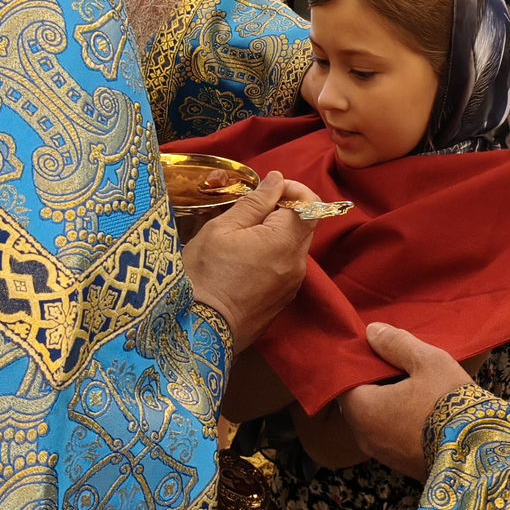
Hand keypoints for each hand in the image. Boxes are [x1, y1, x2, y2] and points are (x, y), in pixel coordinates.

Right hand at [182, 170, 318, 350]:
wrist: (199, 330)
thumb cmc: (203, 276)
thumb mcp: (221, 229)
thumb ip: (254, 202)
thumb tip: (276, 179)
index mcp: (284, 242)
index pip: (310, 203)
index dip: (292, 189)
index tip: (267, 189)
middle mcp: (297, 263)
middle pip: (305, 224)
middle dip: (284, 210)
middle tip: (251, 210)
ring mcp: (292, 284)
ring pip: (295, 245)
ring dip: (277, 232)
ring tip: (243, 235)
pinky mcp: (283, 298)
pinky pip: (286, 265)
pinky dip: (273, 253)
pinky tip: (245, 259)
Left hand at [338, 323, 476, 478]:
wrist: (481, 454)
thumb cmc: (450, 403)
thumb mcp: (427, 361)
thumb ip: (396, 344)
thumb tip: (372, 332)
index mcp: (362, 409)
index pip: (344, 380)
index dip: (359, 363)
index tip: (378, 349)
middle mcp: (364, 437)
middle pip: (359, 401)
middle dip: (374, 383)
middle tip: (399, 364)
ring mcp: (383, 455)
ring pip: (376, 420)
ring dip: (389, 403)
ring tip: (415, 385)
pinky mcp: (402, 467)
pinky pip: (391, 436)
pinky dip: (400, 421)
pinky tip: (423, 409)